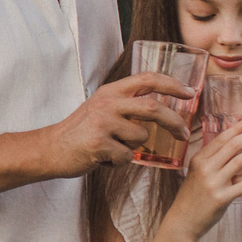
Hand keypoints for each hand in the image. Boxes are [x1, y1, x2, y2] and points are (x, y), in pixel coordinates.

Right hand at [45, 71, 197, 173]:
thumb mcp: (102, 107)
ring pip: (141, 137)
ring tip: (115, 149)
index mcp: (111, 91)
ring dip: (134, 148)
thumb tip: (162, 109)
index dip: (172, 84)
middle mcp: (107, 103)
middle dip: (174, 122)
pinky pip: (127, 156)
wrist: (51, 149)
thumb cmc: (81, 131)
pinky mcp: (98, 144)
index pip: (147, 79)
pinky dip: (120, 162)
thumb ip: (126, 104)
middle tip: (183, 133)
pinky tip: (105, 159)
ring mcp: (102, 123)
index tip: (190, 92)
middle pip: (153, 108)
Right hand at [162, 117, 241, 241]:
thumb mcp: (195, 173)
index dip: (238, 128)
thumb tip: (225, 143)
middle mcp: (205, 168)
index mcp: (198, 160)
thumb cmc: (191, 197)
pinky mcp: (221, 198)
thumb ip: (209, 160)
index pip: (221, 138)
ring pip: (239, 161)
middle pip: (232, 145)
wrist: (183, 221)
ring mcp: (213, 183)